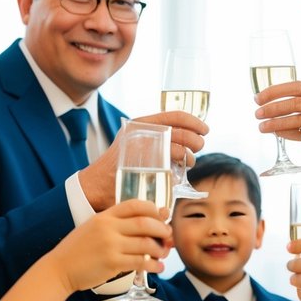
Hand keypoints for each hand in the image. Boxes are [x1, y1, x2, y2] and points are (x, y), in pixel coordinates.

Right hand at [55, 199, 171, 291]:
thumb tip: (146, 221)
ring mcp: (110, 246)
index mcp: (104, 216)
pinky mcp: (112, 263)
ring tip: (164, 253)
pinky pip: (140, 262)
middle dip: (162, 229)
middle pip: (145, 223)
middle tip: (168, 236)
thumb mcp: (95, 228)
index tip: (161, 217)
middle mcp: (108, 228)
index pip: (135, 205)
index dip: (153, 209)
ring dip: (160, 249)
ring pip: (146, 243)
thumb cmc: (79, 249)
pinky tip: (158, 267)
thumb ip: (119, 223)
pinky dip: (154, 265)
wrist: (59, 268)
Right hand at [78, 112, 208, 210]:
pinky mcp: (144, 167)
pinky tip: (176, 175)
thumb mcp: (135, 141)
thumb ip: (156, 136)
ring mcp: (143, 149)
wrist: (96, 184)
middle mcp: (142, 132)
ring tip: (189, 162)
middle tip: (198, 148)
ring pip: (181, 151)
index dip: (195, 122)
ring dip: (190, 158)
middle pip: (182, 133)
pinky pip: (172, 169)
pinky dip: (178, 173)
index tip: (205, 129)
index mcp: (142, 122)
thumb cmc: (119, 164)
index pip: (175, 116)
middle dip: (197, 141)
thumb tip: (187, 136)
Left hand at [254, 79, 300, 194]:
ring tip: (261, 126)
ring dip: (276, 123)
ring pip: (297, 119)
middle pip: (295, 102)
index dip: (275, 91)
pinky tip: (277, 134)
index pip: (297, 86)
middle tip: (257, 113)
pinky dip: (287, 135)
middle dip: (272, 107)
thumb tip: (275, 104)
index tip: (259, 97)